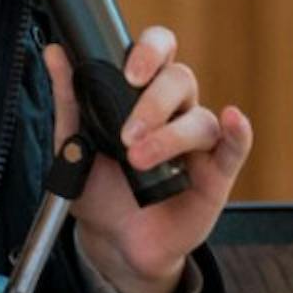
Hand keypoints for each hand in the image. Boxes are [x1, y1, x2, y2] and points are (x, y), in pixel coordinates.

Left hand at [57, 27, 253, 292]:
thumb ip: (69, 99)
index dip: (149, 52)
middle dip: (152, 103)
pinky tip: (233, 121)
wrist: (113, 241)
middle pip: (180, 80)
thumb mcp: (73, 143)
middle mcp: (175, 109)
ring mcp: (198, 141)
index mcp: (143, 93)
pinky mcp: (217, 173)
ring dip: (169, 137)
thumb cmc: (99, 188)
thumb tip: (54, 53)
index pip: (158, 51)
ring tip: (139, 161)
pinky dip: (238, 131)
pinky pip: (234, 146)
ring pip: (199, 119)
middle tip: (126, 135)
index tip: (129, 74)